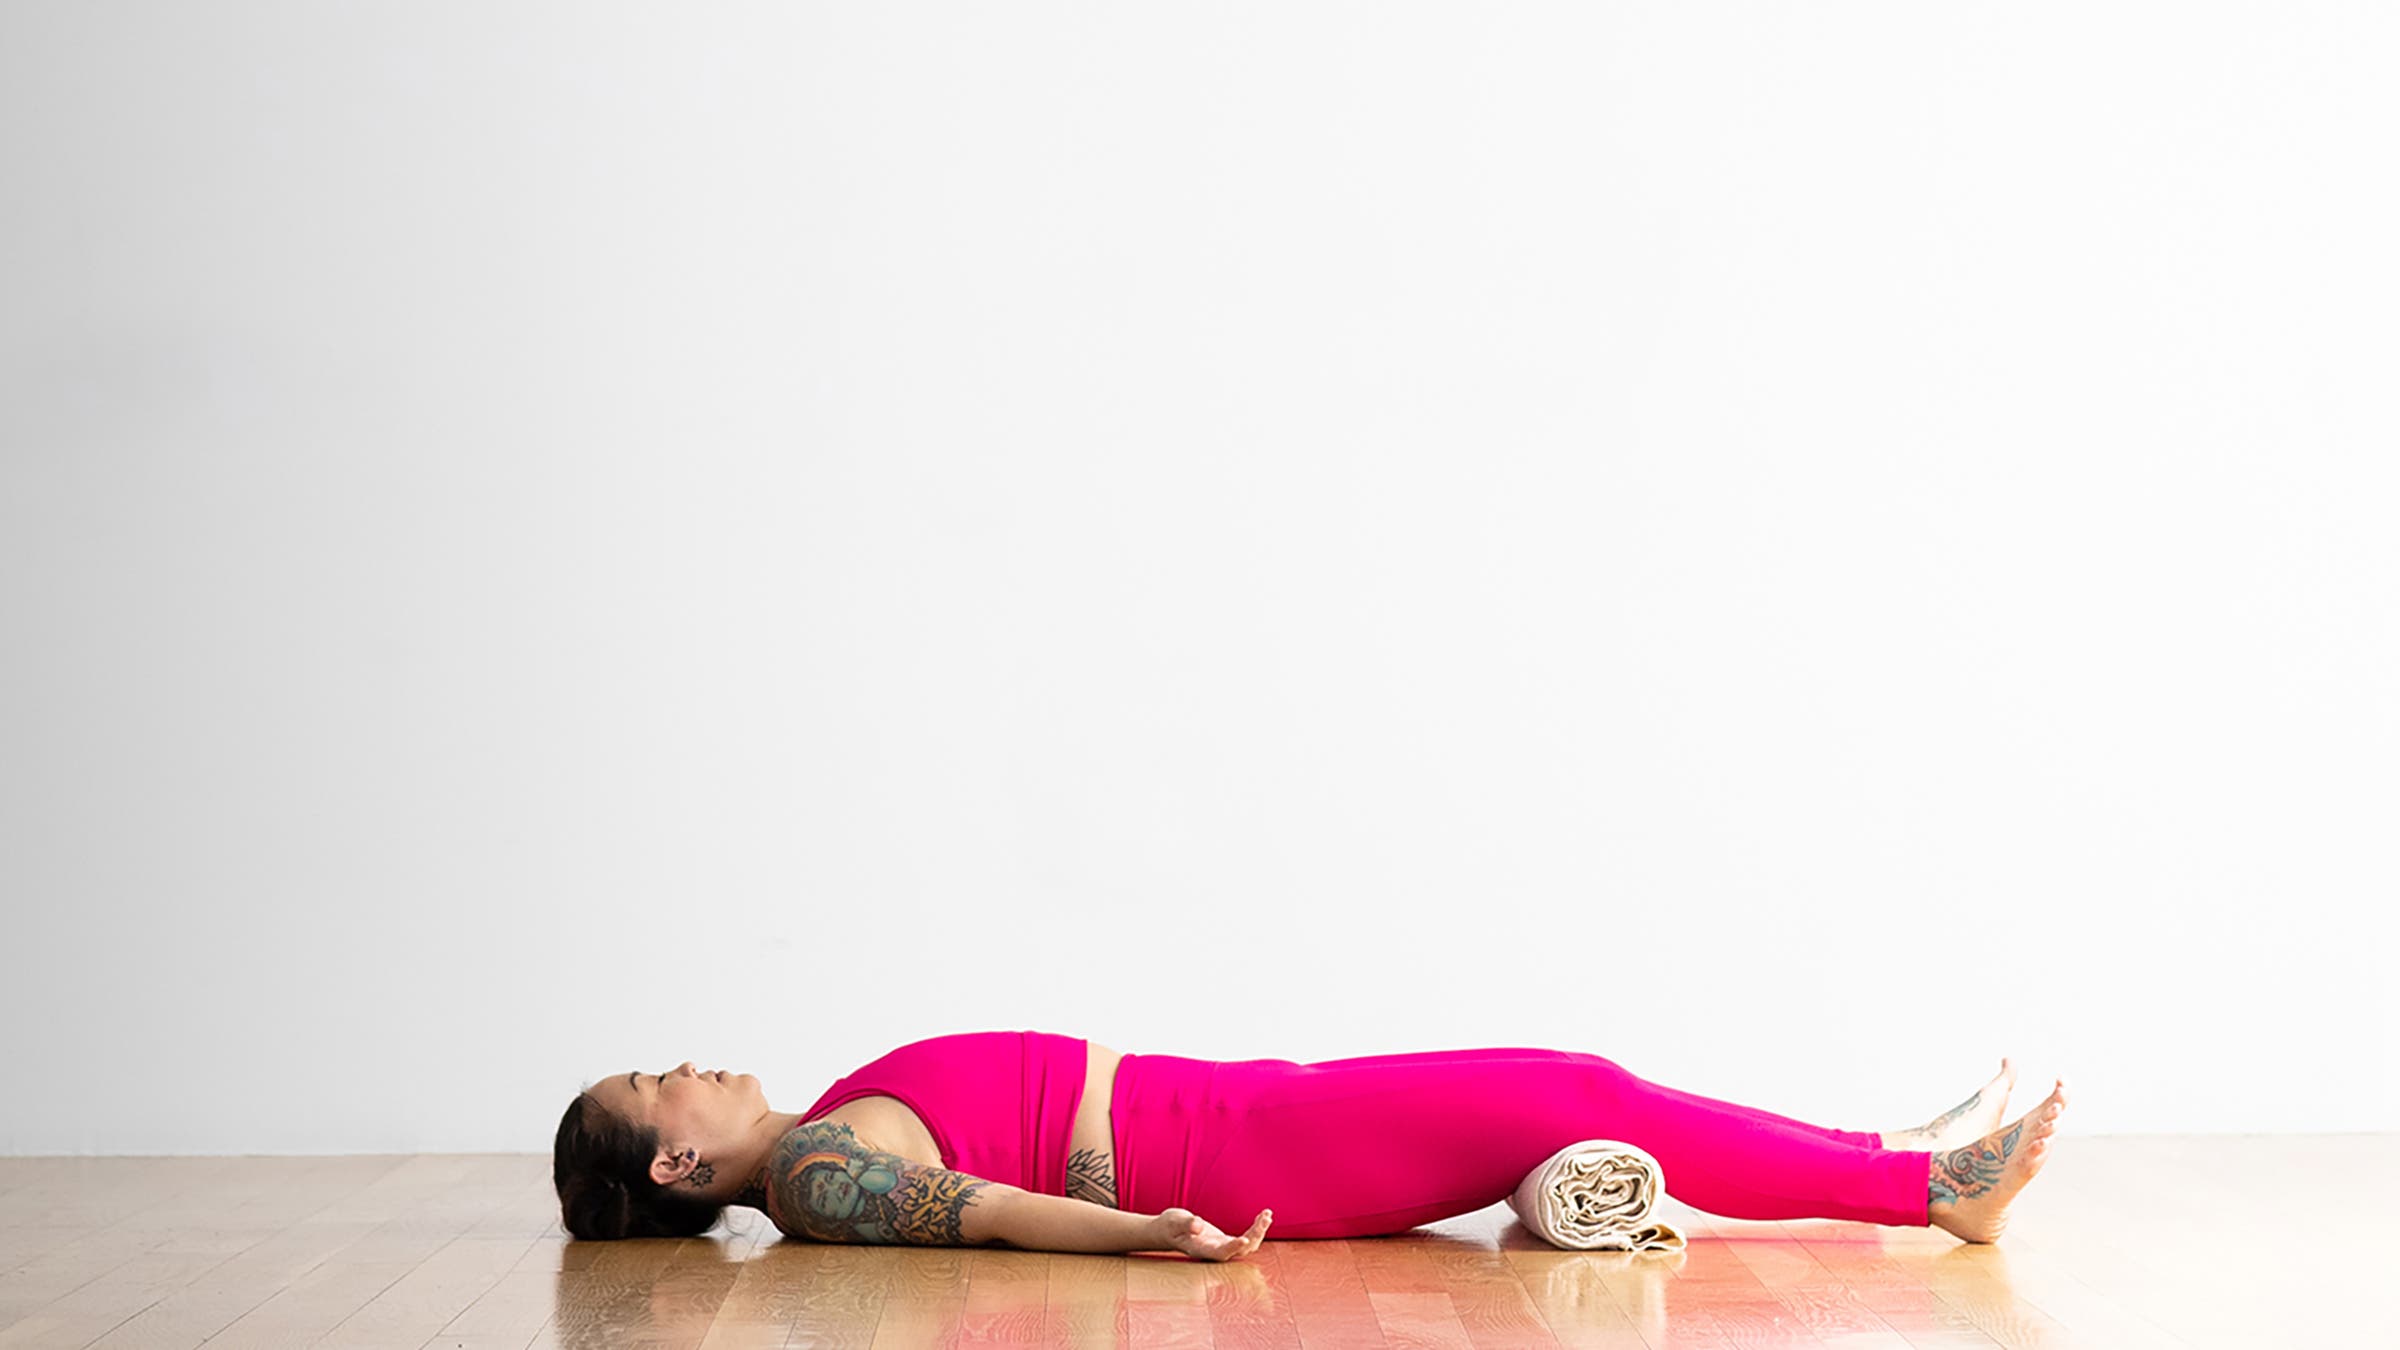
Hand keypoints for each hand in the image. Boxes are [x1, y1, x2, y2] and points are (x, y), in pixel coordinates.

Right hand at [1153, 1206, 1271, 1260]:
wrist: (1169, 1231)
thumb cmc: (1169, 1226)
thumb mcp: (1173, 1222)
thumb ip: (1186, 1224)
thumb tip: (1199, 1226)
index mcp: (1201, 1250)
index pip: (1220, 1253)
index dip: (1233, 1248)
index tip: (1245, 1239)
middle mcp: (1214, 1252)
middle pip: (1239, 1251)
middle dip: (1254, 1236)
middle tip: (1264, 1218)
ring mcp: (1221, 1248)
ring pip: (1247, 1246)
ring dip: (1259, 1232)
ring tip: (1267, 1215)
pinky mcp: (1226, 1241)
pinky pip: (1246, 1238)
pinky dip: (1256, 1228)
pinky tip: (1264, 1216)